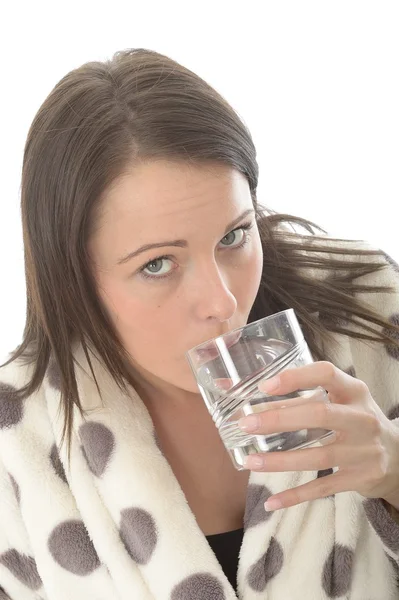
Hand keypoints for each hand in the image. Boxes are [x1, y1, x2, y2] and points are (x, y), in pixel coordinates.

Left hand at [237, 361, 398, 510]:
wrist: (397, 457)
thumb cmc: (356, 421)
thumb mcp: (338, 403)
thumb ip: (299, 400)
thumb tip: (250, 403)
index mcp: (354, 391)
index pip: (326, 374)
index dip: (296, 378)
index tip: (265, 386)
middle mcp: (362, 418)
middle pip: (320, 415)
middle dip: (279, 420)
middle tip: (246, 424)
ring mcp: (364, 450)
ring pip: (318, 457)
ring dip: (280, 461)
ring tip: (250, 462)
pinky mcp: (361, 478)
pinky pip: (324, 488)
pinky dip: (296, 496)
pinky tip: (272, 501)